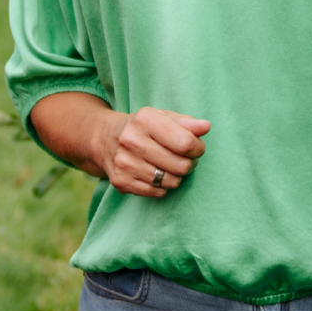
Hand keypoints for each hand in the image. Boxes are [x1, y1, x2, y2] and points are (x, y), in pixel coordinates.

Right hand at [92, 106, 209, 198]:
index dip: (198, 148)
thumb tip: (205, 127)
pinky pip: (157, 192)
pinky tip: (157, 174)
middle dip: (190, 164)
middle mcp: (131, 140)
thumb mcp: (163, 117)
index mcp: (145, 120)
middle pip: (180, 165)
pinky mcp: (120, 181)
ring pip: (170, 181)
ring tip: (171, 166)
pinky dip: (163, 186)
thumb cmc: (144, 128)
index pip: (185, 143)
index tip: (196, 147)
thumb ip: (187, 123)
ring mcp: (124, 163)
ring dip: (177, 176)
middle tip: (185, 159)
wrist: (105, 139)